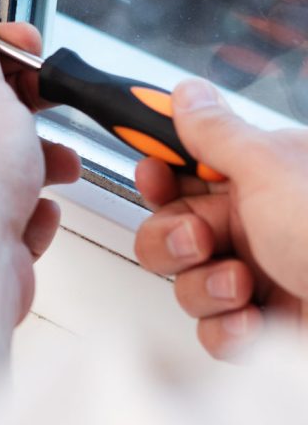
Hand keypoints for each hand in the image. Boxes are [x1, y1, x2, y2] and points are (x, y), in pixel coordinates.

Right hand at [135, 77, 307, 358]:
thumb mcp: (271, 170)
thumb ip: (218, 133)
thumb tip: (188, 93)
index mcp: (263, 177)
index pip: (190, 168)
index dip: (161, 172)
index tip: (154, 175)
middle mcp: (260, 224)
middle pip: (173, 228)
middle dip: (173, 238)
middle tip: (200, 239)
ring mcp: (263, 277)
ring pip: (187, 282)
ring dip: (204, 288)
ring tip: (242, 286)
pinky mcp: (266, 328)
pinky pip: (215, 331)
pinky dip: (227, 330)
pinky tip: (252, 323)